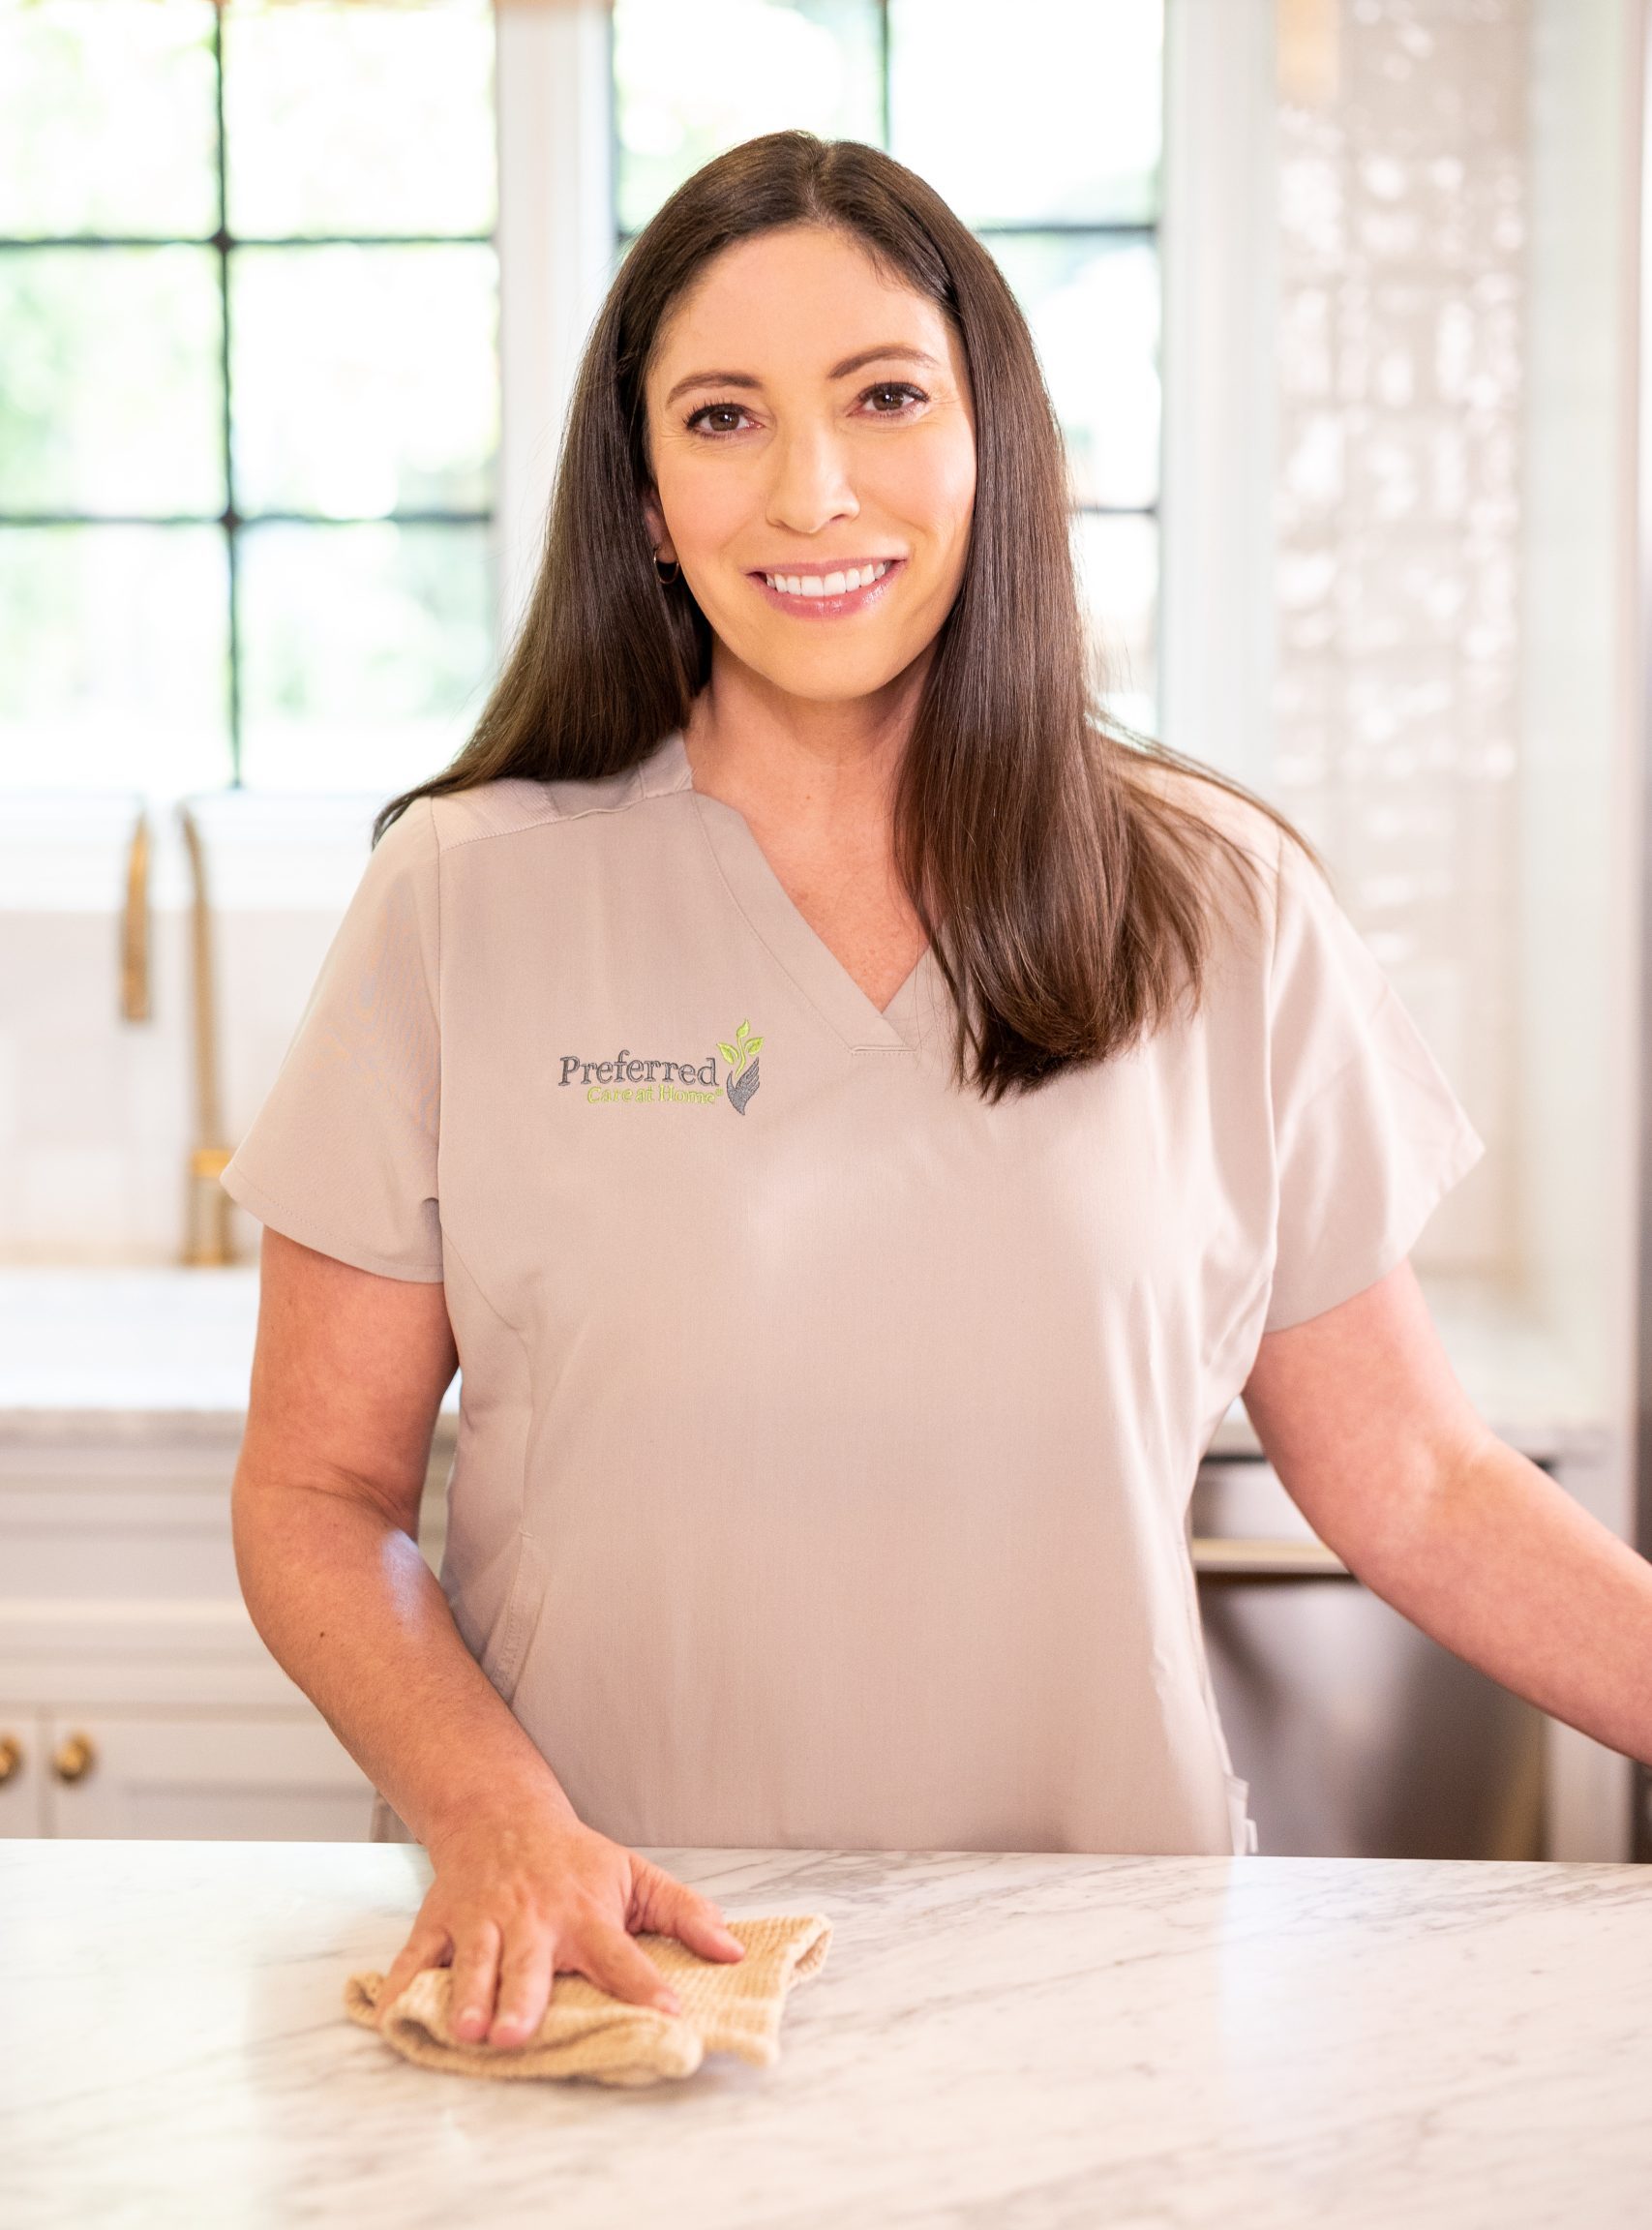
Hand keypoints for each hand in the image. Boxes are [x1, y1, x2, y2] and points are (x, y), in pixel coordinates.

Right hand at [375, 1801, 745, 2047]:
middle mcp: (532, 1919)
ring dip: (468, 1997)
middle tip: (518, 2035)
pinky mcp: (441, 1922)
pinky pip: (416, 1955)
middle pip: (529, 1965)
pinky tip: (387, 2014)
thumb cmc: (574, 1859)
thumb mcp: (634, 1875)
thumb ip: (684, 1913)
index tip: (668, 2014)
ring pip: (474, 1963)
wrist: (503, 1815)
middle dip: (523, 2000)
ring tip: (467, 2032)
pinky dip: (399, 1983)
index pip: (619, 1954)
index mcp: (584, 1913)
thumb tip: (732, 1951)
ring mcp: (482, 1920)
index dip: (644, 1984)